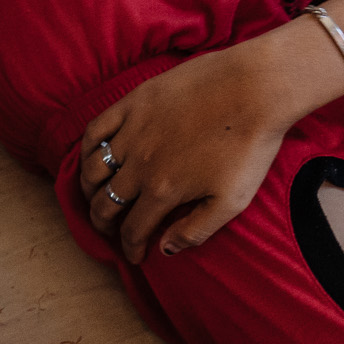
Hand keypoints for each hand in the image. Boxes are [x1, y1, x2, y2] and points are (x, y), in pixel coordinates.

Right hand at [79, 0, 343, 262]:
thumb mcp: (232, 200)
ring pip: (94, 170)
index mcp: (162, 190)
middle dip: (104, 224)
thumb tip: (164, 249)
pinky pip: (95, 130)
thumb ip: (196, 230)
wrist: (255, 87)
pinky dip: (87, 150)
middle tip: (110, 231)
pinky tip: (91, 159)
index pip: (133, 229)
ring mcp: (133, 130)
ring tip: (97, 198)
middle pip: (105, 203)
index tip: (135, 256)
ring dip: (90, 191)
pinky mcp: (134, 103)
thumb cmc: (250, 145)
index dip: (130, 247)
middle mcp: (139, 164)